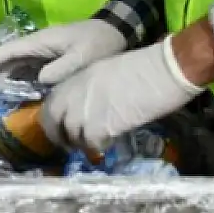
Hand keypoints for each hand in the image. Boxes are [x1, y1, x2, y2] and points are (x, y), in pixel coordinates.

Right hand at [0, 18, 129, 83]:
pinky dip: (20, 79)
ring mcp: (45, 52)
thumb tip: (40, 80)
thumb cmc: (98, 43)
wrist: (116, 32)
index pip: (10, 51)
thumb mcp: (82, 56)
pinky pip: (31, 70)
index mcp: (41, 41)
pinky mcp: (53, 59)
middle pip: (9, 58)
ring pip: (19, 65)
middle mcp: (39, 46)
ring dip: (5, 76)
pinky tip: (15, 91)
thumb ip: (62, 67)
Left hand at [40, 37, 202, 153]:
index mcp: (76, 78)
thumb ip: (90, 89)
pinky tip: (111, 140)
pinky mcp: (98, 127)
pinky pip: (91, 144)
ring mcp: (83, 111)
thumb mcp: (106, 72)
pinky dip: (100, 146)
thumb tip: (89, 107)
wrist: (161, 70)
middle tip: (72, 143)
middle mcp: (73, 94)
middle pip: (51, 121)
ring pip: (71, 136)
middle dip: (59, 135)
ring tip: (98, 141)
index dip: (55, 118)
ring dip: (82, 142)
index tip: (63, 127)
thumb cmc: (143, 67)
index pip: (51, 103)